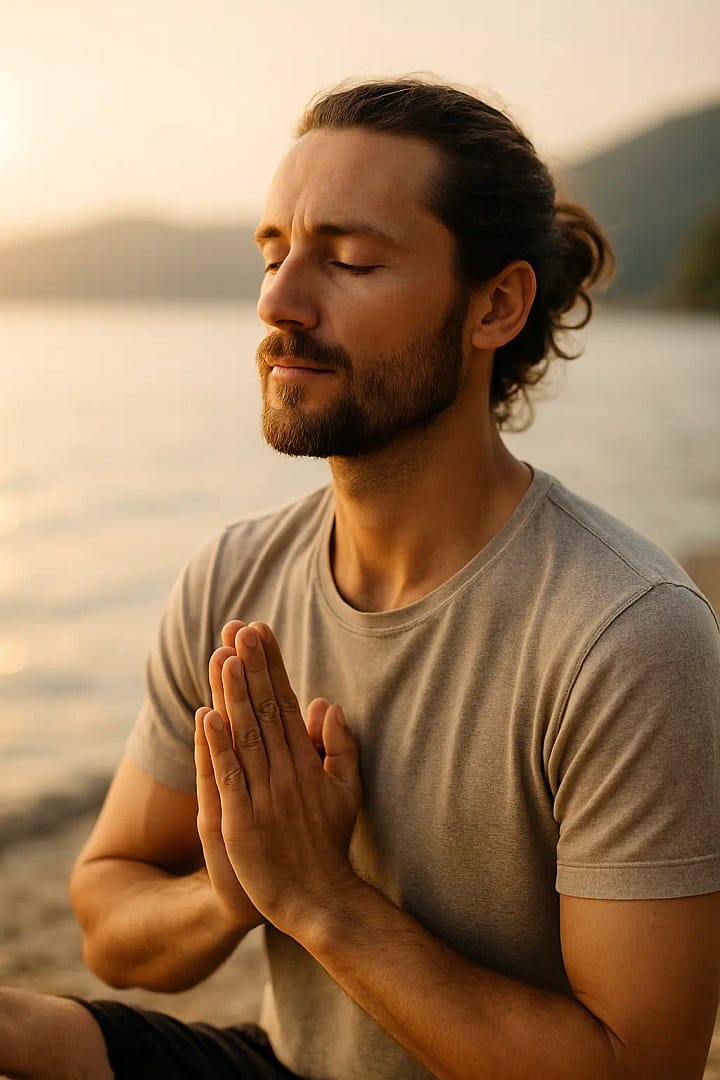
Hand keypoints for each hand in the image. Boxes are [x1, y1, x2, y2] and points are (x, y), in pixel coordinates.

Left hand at [200, 621, 361, 937]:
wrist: (319, 900)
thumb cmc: (328, 844)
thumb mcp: (346, 791)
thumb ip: (339, 747)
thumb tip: (325, 704)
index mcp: (306, 762)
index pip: (286, 703)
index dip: (272, 666)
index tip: (260, 631)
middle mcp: (285, 772)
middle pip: (265, 710)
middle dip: (253, 667)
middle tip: (241, 626)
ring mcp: (263, 796)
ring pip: (246, 736)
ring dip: (234, 695)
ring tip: (224, 655)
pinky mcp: (241, 822)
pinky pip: (228, 778)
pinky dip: (218, 747)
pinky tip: (208, 716)